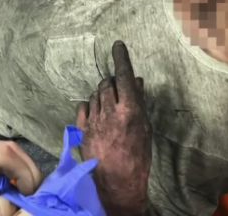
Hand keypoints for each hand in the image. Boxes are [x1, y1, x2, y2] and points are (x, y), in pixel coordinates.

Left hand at [0, 141, 41, 215]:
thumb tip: (27, 203)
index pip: (3, 153)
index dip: (25, 170)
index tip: (32, 194)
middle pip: (4, 148)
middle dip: (23, 170)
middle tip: (32, 194)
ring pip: (0, 152)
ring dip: (15, 171)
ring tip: (19, 193)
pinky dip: (3, 173)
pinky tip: (4, 190)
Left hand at [76, 41, 152, 215]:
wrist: (118, 182)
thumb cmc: (138, 156)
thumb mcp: (145, 128)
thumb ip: (139, 102)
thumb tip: (136, 81)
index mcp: (130, 110)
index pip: (124, 75)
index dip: (121, 58)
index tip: (118, 45)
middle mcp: (110, 111)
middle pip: (107, 83)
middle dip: (112, 82)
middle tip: (118, 89)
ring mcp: (94, 120)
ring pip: (95, 94)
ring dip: (102, 94)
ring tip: (109, 105)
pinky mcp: (82, 129)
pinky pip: (83, 106)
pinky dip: (90, 105)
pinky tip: (96, 111)